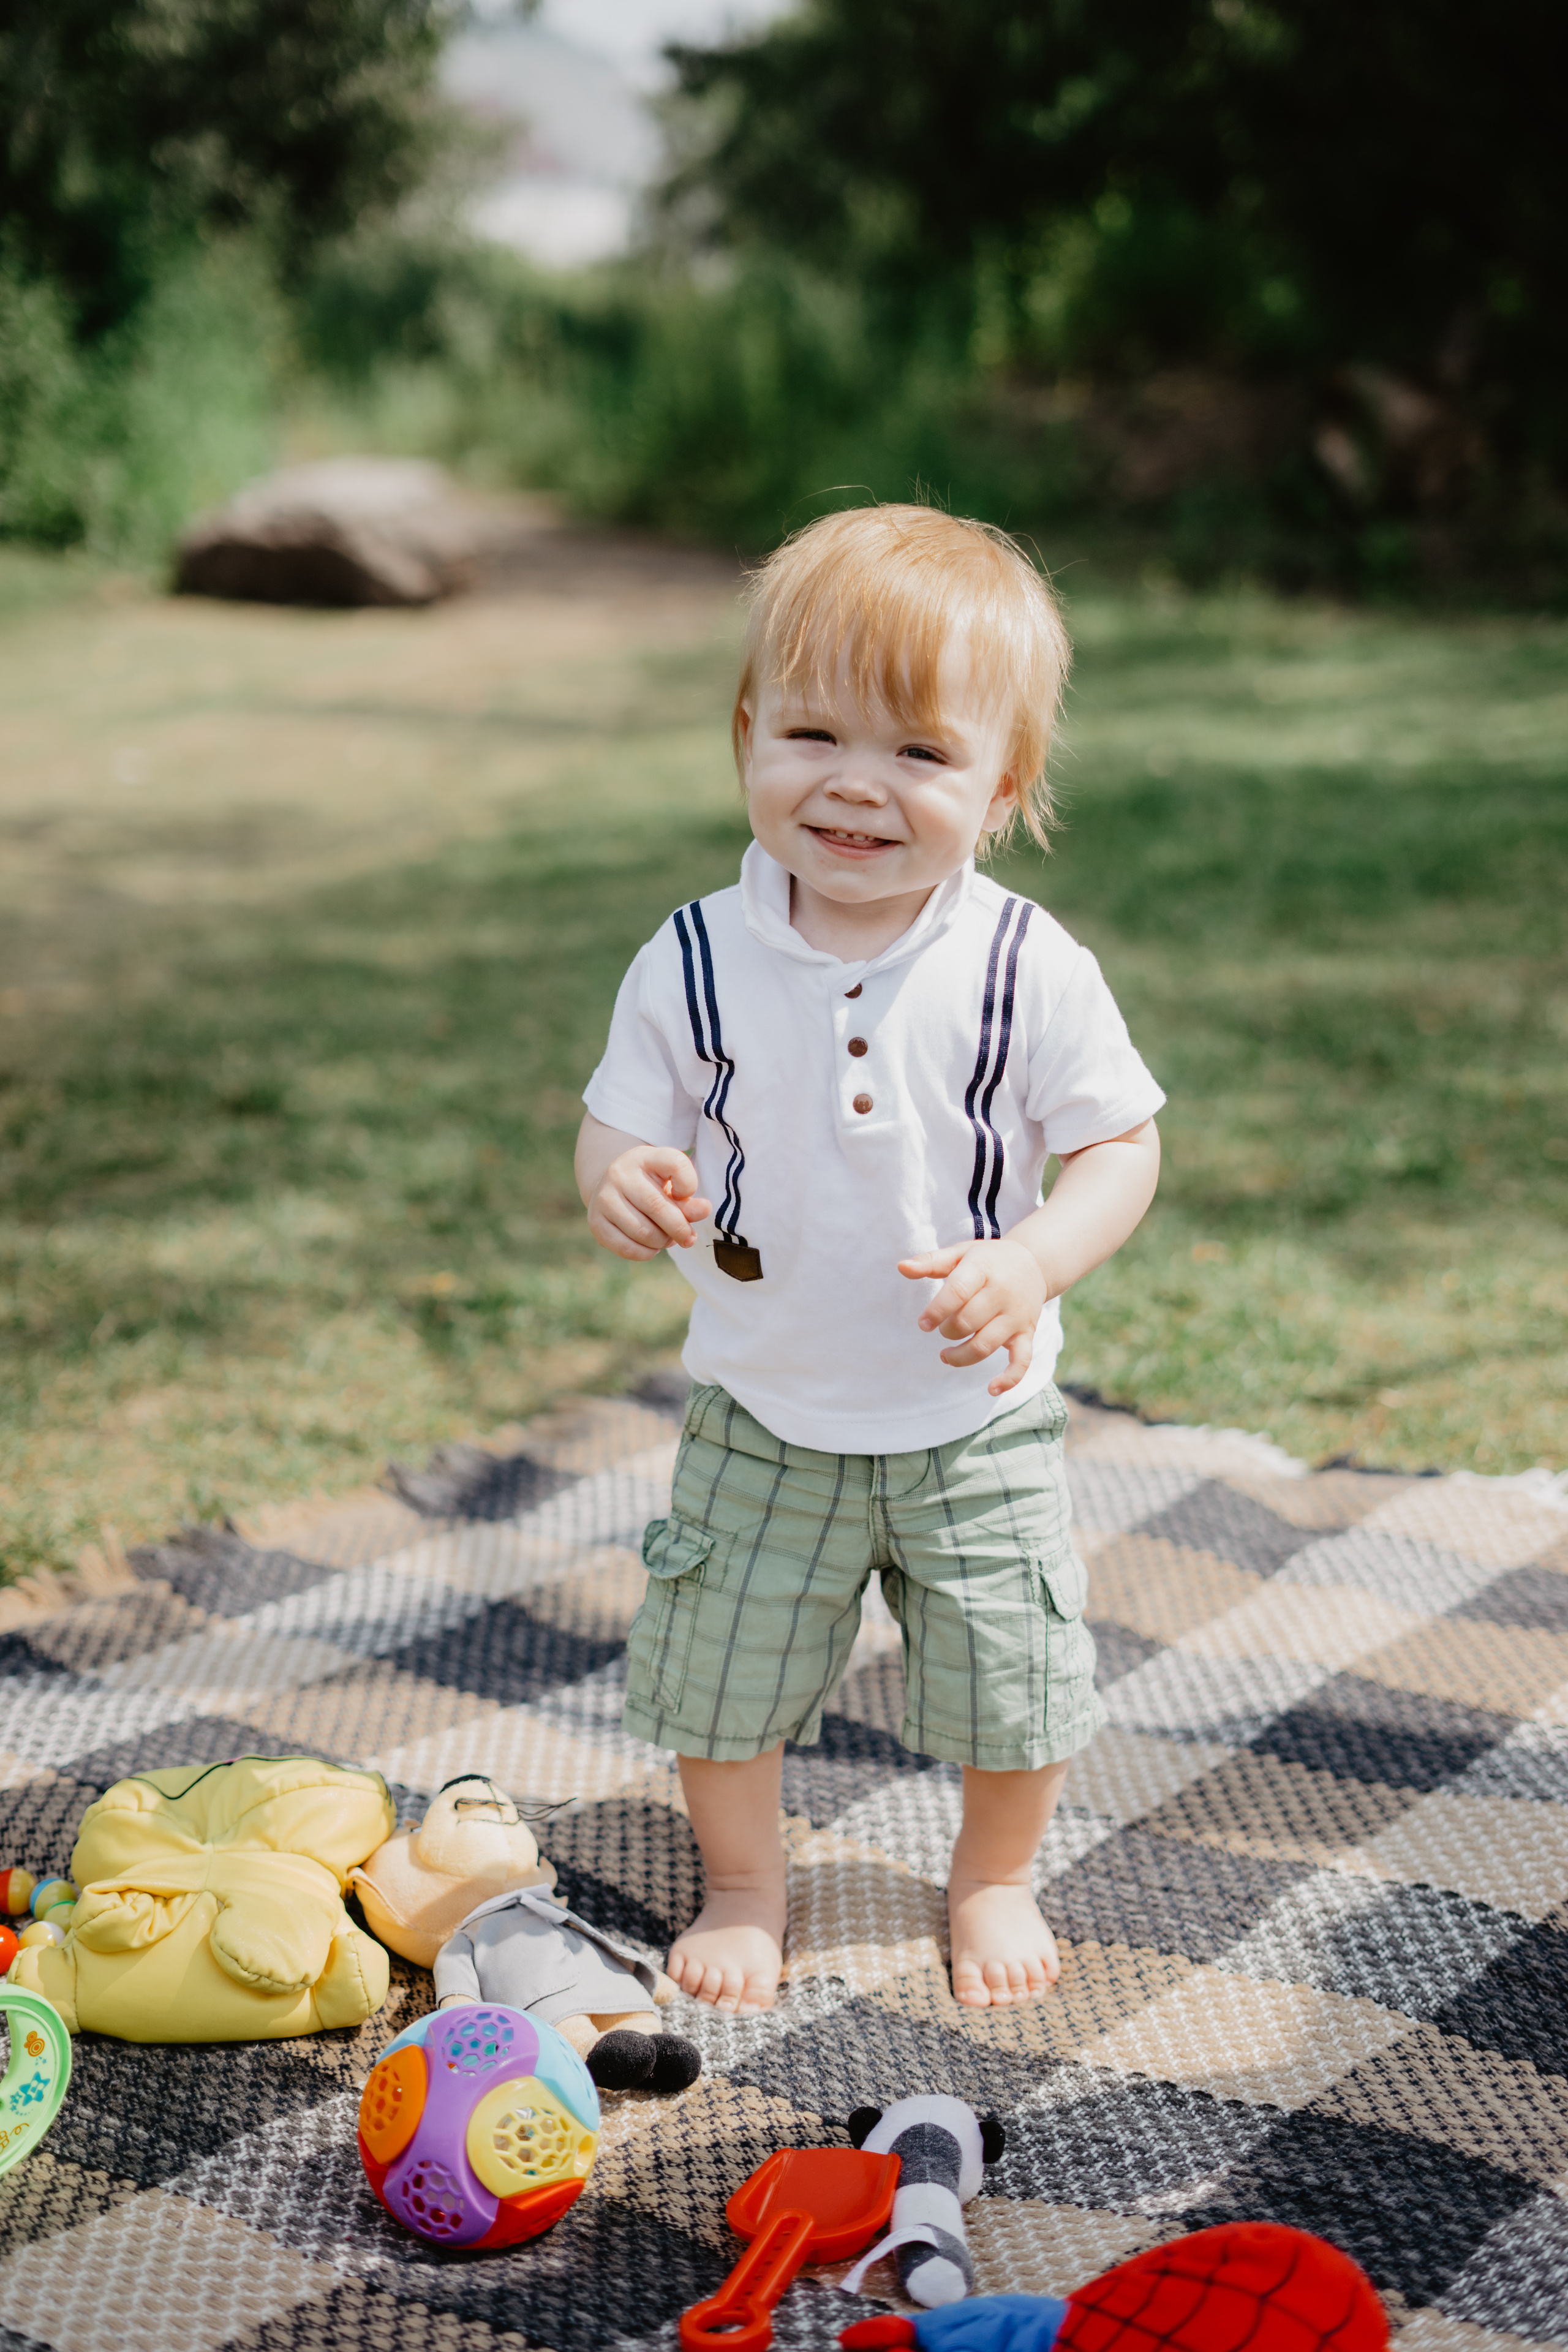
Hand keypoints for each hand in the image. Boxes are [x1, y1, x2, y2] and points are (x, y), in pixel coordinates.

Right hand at [587, 1144, 711, 1260]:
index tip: (685, 1194)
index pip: (675, 1164)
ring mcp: (604, 1197)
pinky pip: (627, 1248)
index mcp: (644, 1157)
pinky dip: (647, 1253)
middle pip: (658, 1207)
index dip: (689, 1185)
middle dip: (680, 1229)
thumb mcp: (671, 1183)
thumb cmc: (650, 1185)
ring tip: (667, 1238)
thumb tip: (704, 1210)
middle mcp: (619, 1173)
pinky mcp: (596, 1222)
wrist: (611, 1186)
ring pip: (644, 1232)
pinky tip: (651, 1246)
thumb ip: (689, 1198)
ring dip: (663, 1242)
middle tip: (688, 1237)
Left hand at [897, 1238, 1047, 1395]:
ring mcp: (1016, 1316)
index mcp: (983, 1270)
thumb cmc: (988, 1260)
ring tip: (945, 1356)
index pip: (958, 1292)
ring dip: (961, 1357)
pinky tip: (992, 1389)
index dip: (936, 1311)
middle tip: (942, 1329)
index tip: (923, 1323)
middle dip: (948, 1332)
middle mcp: (1002, 1294)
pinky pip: (1022, 1360)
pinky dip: (1009, 1378)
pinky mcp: (1027, 1333)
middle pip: (968, 1322)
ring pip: (986, 1345)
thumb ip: (931, 1262)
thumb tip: (901, 1267)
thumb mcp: (960, 1253)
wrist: (1034, 1263)